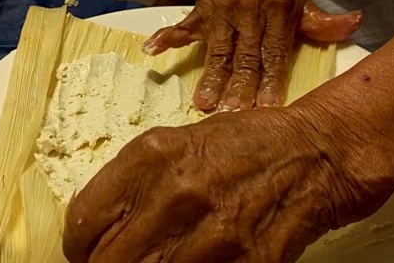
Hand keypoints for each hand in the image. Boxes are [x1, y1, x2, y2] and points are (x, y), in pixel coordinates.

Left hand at [63, 104, 393, 262]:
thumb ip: (131, 180)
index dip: (78, 246)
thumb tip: (95, 224)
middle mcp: (177, 194)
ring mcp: (213, 235)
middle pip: (107, 262)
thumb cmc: (243, 143)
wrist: (315, 154)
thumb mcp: (176, 142)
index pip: (83, 220)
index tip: (85, 251)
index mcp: (152, 156)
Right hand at [143, 0, 361, 110]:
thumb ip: (320, 21)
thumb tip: (353, 27)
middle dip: (239, 85)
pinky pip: (182, 27)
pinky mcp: (200, 12)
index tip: (267, 107)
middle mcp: (249, 13)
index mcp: (278, 10)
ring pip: (216, 50)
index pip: (275, 51)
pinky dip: (166, 38)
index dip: (271, 79)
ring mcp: (221, 13)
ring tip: (203, 103)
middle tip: (234, 113)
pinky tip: (151, 50)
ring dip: (210, 76)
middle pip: (244, 56)